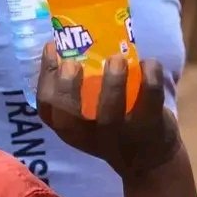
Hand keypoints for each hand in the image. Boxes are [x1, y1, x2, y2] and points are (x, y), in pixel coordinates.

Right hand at [37, 44, 180, 179]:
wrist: (152, 159)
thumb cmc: (116, 128)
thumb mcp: (93, 118)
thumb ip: (83, 91)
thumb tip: (75, 37)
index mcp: (73, 131)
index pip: (47, 110)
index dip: (44, 79)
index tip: (51, 49)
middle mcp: (93, 136)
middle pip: (69, 118)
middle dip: (68, 88)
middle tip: (74, 61)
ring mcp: (122, 135)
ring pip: (111, 115)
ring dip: (113, 83)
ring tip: (116, 58)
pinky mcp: (151, 129)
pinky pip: (149, 102)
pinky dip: (150, 78)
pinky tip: (149, 62)